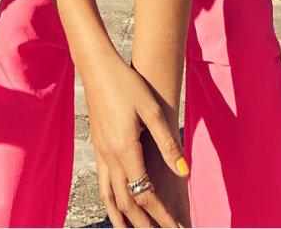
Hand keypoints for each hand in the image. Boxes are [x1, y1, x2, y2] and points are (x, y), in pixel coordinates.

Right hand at [84, 54, 188, 227]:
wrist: (97, 67)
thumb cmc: (127, 84)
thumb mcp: (152, 110)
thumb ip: (168, 142)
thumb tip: (184, 172)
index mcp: (125, 149)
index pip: (145, 194)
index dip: (162, 215)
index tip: (177, 228)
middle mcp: (109, 156)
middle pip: (127, 203)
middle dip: (145, 224)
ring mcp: (100, 153)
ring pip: (109, 198)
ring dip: (123, 220)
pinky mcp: (97, 147)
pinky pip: (102, 184)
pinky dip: (110, 202)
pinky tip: (116, 206)